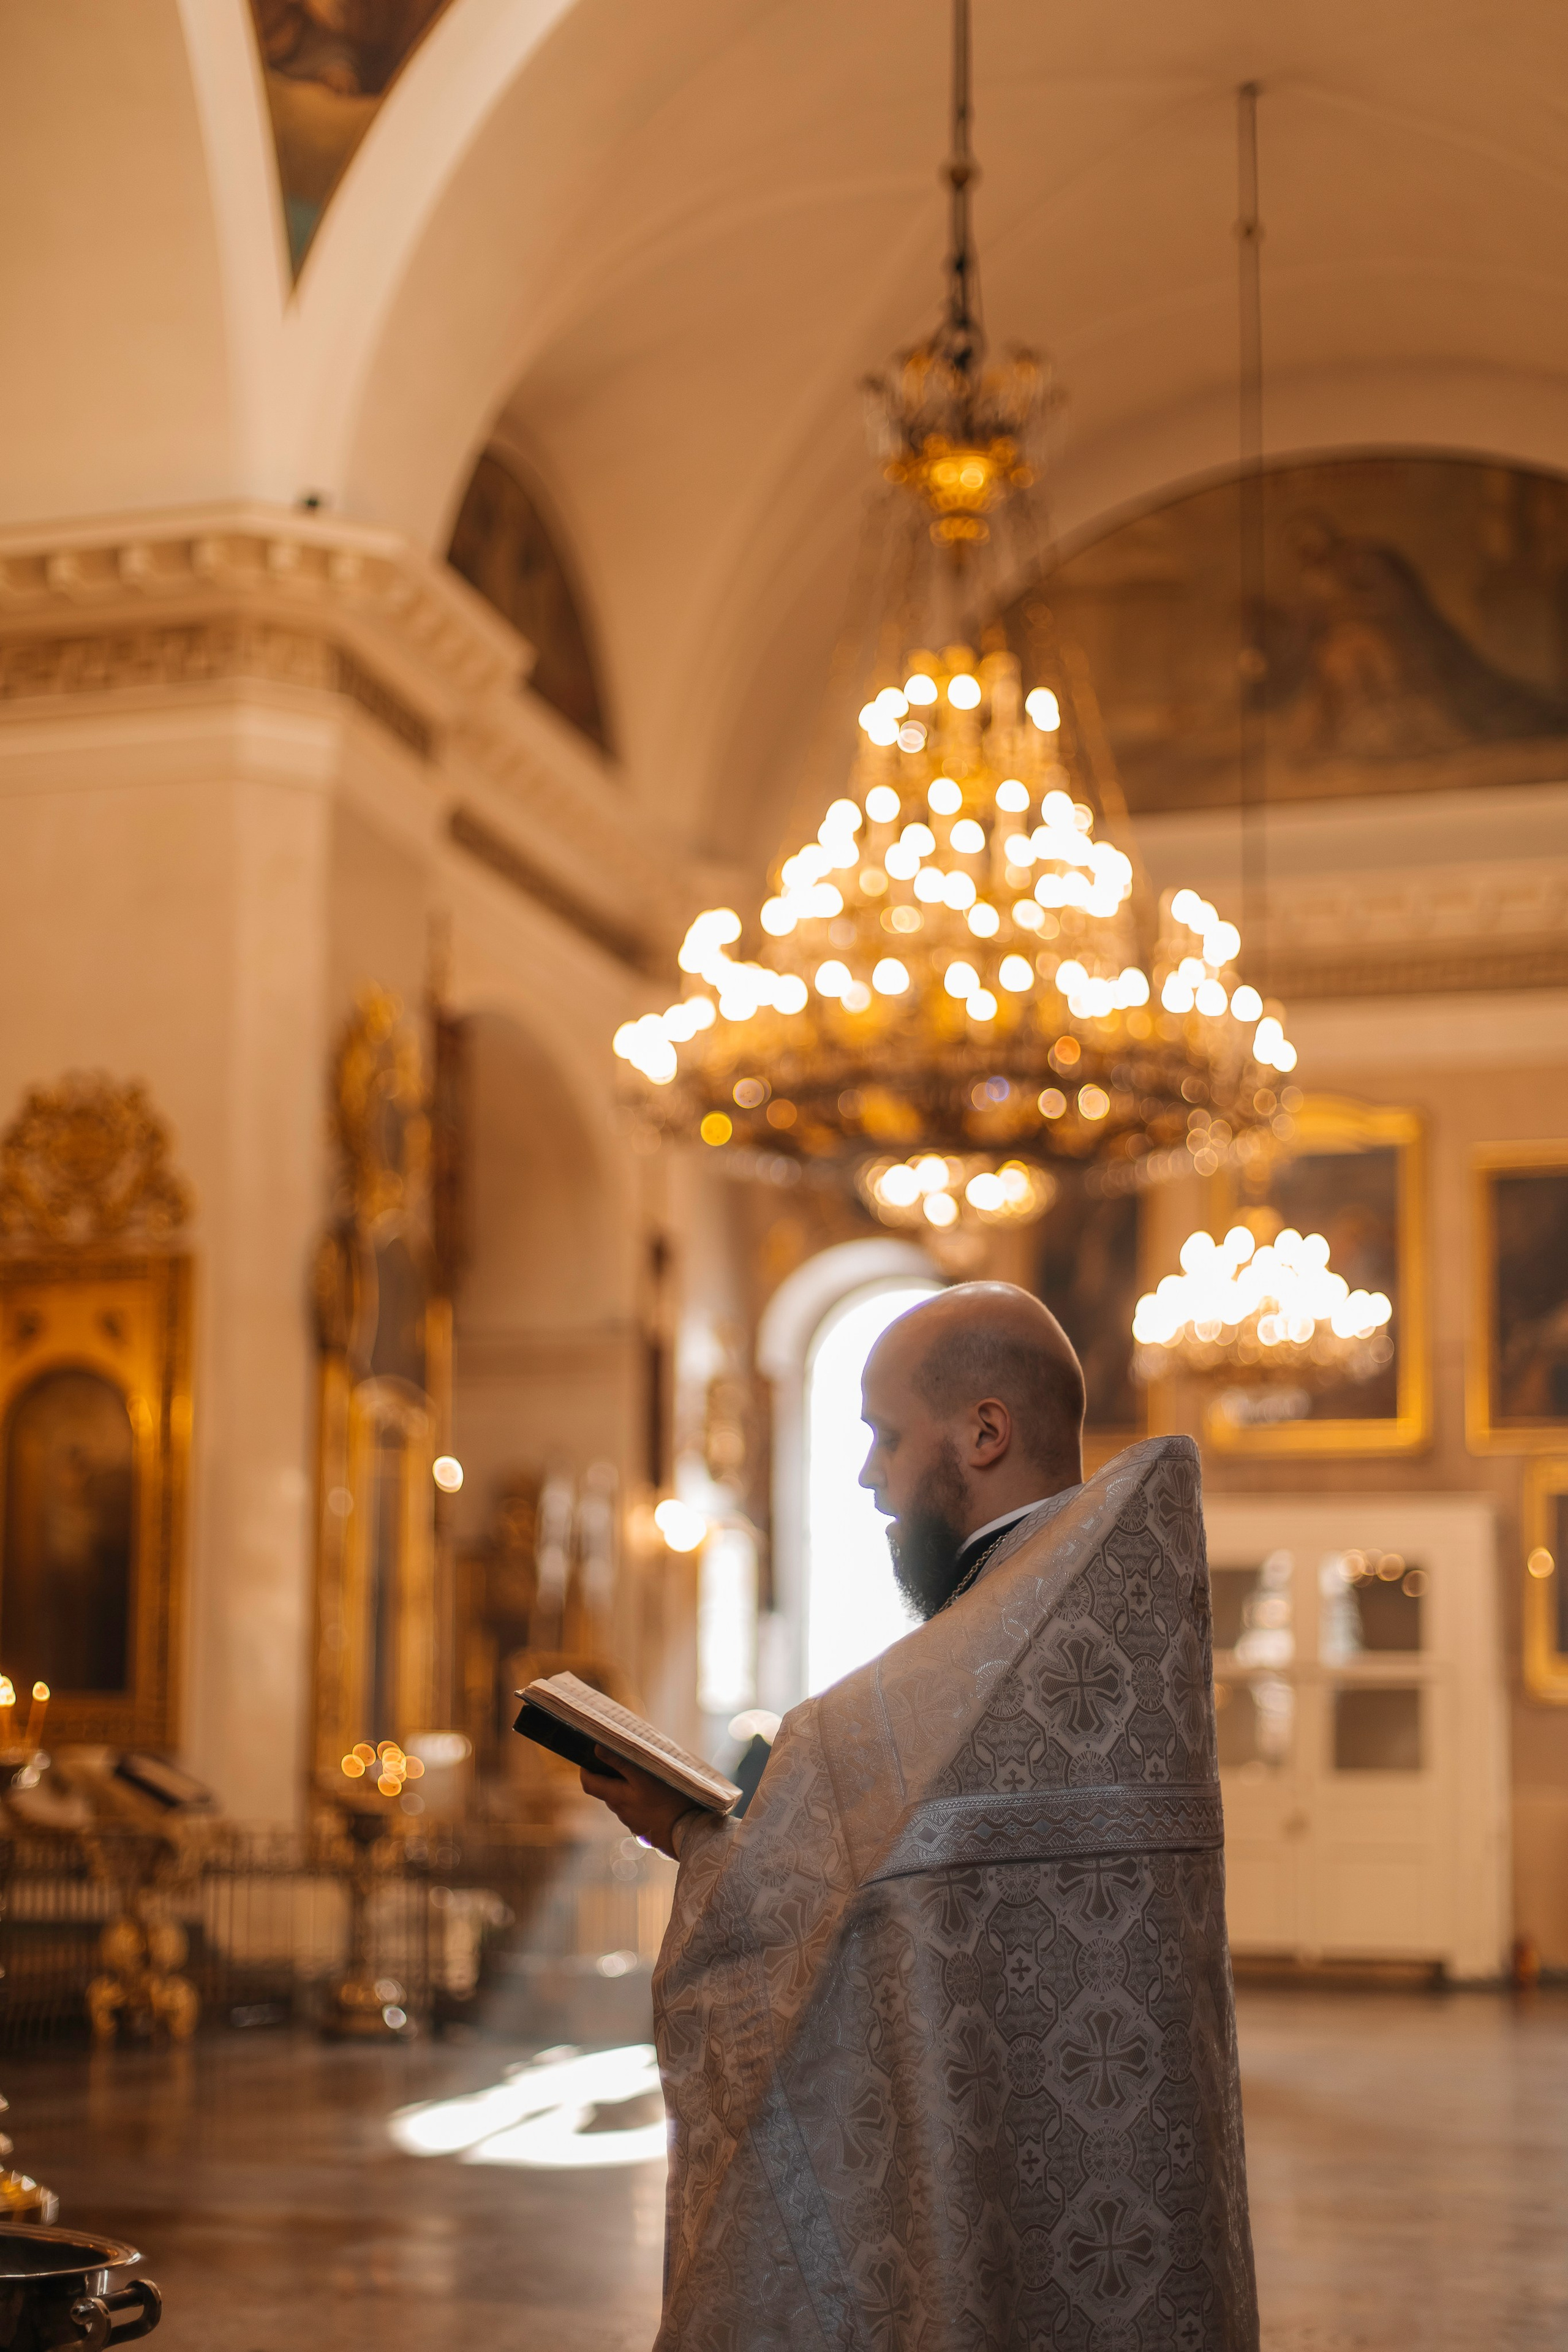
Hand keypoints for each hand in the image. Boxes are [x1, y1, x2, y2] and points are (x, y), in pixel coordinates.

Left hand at [579, 1746, 695, 1857]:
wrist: (689, 1834)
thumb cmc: (667, 1803)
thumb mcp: (644, 1777)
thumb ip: (620, 1762)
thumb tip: (597, 1748)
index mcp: (617, 1798)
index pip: (588, 1783)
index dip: (585, 1769)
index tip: (590, 1755)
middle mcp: (622, 1811)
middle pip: (608, 1790)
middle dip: (612, 1774)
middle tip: (624, 1757)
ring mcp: (635, 1822)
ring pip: (625, 1799)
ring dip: (630, 1786)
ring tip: (646, 1773)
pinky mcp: (648, 1828)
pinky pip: (639, 1809)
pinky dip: (642, 1799)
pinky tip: (659, 1794)